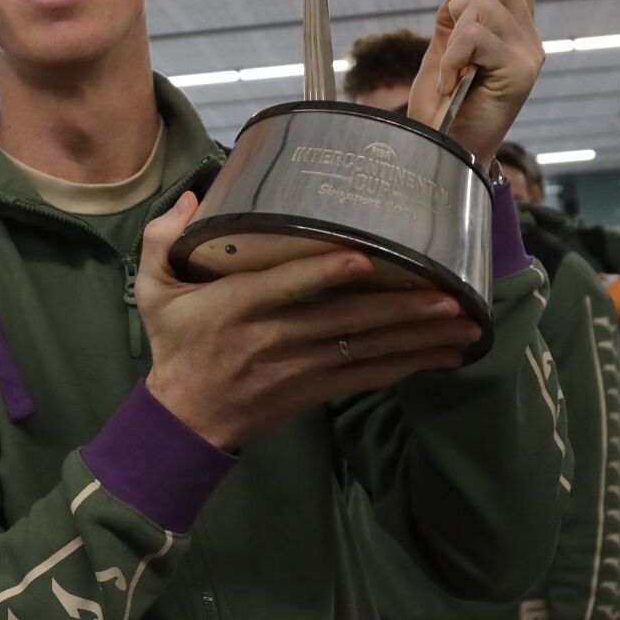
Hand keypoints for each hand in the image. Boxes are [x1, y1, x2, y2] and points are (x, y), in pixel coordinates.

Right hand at [138, 195, 479, 449]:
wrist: (185, 420)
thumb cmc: (177, 346)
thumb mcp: (154, 292)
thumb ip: (163, 241)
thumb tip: (191, 199)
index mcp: (238, 306)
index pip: (287, 286)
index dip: (326, 272)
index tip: (367, 257)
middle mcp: (275, 336)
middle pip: (347, 319)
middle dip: (405, 307)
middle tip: (454, 293)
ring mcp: (300, 366)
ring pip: (368, 348)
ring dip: (420, 335)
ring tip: (466, 321)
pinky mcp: (316, 389)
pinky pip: (369, 376)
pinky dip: (410, 365)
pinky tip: (446, 353)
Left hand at [408, 0, 542, 172]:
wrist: (443, 152)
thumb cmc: (442, 110)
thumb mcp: (443, 52)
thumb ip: (453, 19)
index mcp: (516, 35)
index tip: (459, 16)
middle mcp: (529, 44)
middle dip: (465, 3)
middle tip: (453, 44)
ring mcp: (527, 57)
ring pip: (487, 5)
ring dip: (455, 34)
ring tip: (451, 67)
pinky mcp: (518, 72)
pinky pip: (476, 34)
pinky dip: (452, 56)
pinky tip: (449, 83)